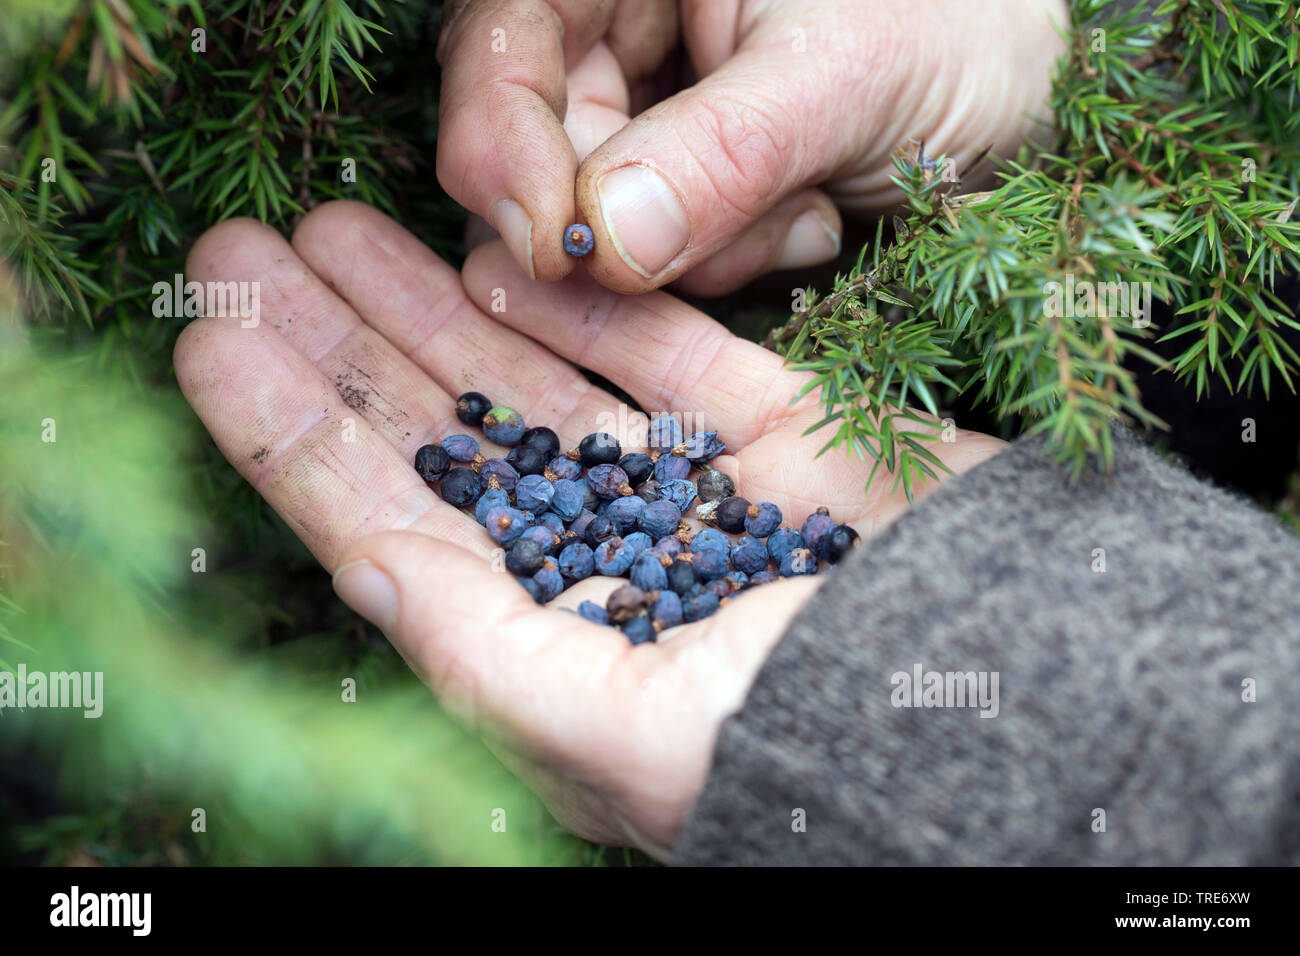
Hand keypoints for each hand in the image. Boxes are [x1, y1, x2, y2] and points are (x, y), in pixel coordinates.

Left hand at [176, 201, 1004, 858]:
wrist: (1026, 707)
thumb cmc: (805, 752)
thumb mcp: (614, 730)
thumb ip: (480, 651)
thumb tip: (358, 565)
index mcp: (552, 649)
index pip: (389, 526)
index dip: (293, 435)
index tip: (208, 346)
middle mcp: (608, 566)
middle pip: (446, 439)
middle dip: (342, 347)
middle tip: (243, 258)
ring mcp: (693, 495)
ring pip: (538, 384)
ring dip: (435, 305)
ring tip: (336, 231)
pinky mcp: (782, 437)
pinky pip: (664, 357)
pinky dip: (586, 308)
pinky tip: (502, 258)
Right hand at [436, 0, 1067, 293]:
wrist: (1037, 91)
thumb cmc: (967, 30)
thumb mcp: (848, 76)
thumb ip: (721, 151)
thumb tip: (601, 241)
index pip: (503, 43)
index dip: (503, 147)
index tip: (557, 251)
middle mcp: (625, 23)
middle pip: (536, 141)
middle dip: (625, 217)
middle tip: (737, 235)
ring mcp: (654, 107)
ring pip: (599, 215)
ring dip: (703, 245)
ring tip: (809, 209)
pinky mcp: (687, 181)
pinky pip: (659, 254)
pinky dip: (731, 260)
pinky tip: (813, 220)